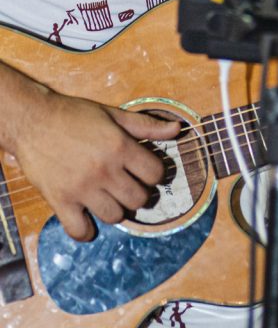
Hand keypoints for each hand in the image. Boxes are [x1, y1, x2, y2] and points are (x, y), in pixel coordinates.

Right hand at [13, 90, 179, 240]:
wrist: (34, 120)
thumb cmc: (75, 115)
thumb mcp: (114, 114)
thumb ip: (147, 126)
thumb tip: (177, 130)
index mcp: (120, 146)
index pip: (155, 173)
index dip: (154, 173)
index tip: (145, 172)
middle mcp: (105, 169)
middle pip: (138, 199)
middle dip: (139, 194)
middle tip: (128, 185)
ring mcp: (82, 188)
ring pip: (115, 216)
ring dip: (116, 209)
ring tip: (109, 197)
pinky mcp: (61, 200)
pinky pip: (80, 230)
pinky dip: (86, 230)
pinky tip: (87, 218)